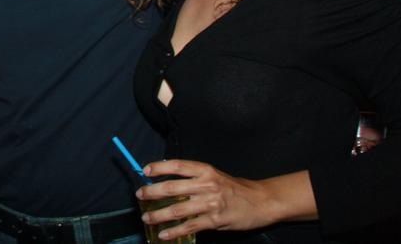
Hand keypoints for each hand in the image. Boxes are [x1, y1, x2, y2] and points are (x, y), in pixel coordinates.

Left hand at [136, 160, 282, 239]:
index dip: (159, 167)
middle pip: (171, 187)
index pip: (177, 165)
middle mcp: (206, 184)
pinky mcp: (214, 220)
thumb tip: (167, 180)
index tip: (145, 170)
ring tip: (146, 217)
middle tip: (140, 195)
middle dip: (152, 192)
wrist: (260, 201)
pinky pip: (189, 226)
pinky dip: (174, 231)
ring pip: (177, 209)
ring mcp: (210, 203)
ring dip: (158, 215)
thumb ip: (194, 177)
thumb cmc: (234, 187)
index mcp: (205, 170)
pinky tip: (164, 234)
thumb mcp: (214, 175)